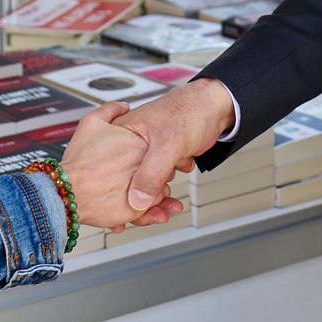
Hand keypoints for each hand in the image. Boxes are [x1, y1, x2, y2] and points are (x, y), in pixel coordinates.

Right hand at [61, 102, 183, 229]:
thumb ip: (112, 109)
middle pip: (161, 170)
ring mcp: (144, 190)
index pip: (157, 147)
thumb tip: (124, 106)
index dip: (148, 151)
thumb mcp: (90, 122)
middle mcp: (147, 167)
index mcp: (141, 144)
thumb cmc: (78, 160)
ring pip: (157, 193)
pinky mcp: (136, 211)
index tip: (137, 155)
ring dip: (150, 193)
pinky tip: (130, 204)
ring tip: (132, 191)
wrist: (65, 192)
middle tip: (135, 174)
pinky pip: (148, 211)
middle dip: (152, 173)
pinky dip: (143, 211)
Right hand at [114, 79, 235, 216]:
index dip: (116, 193)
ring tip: (165, 209)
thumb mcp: (168, 144)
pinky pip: (154, 184)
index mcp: (123, 134)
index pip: (109, 170)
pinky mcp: (158, 161)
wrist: (213, 108)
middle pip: (123, 182)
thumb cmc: (189, 113)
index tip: (127, 210)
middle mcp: (130, 146)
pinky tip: (168, 205)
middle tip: (152, 213)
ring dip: (153, 201)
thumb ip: (152, 172)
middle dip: (138, 202)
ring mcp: (145, 155)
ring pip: (140, 186)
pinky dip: (161, 196)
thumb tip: (137, 202)